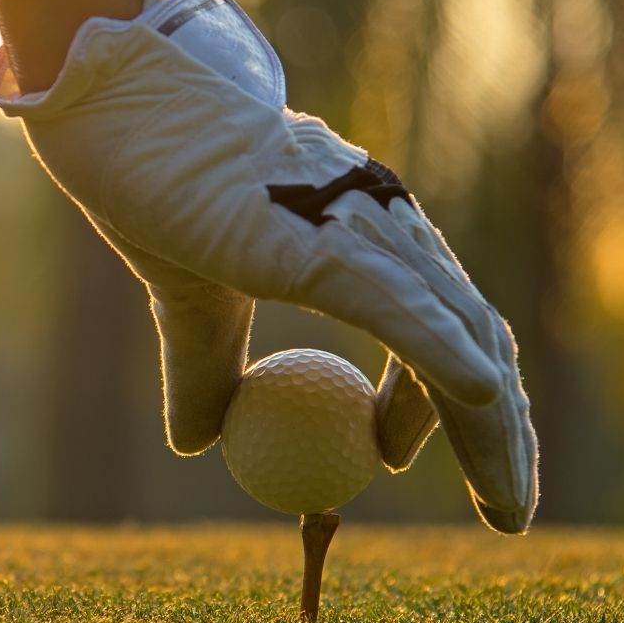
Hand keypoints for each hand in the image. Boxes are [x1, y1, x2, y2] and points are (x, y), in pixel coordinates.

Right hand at [0, 0, 537, 531]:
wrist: (117, 106)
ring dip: (493, 432)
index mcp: (361, 232)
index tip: (390, 459)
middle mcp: (386, 226)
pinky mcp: (332, 243)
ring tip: (506, 511)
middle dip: (502, 436)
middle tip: (506, 515)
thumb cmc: (151, 181)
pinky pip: (408, 315)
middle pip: (476, 342)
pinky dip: (448, 365)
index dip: (440, 406)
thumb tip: (196, 443)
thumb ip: (204, 367)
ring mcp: (367, 230)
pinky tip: (480, 404)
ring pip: (461, 342)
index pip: (439, 326)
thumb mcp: (187, 297)